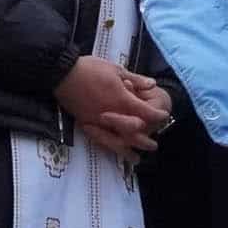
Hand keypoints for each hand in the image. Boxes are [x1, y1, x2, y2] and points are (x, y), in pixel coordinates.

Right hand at [57, 56, 171, 155]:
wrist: (63, 74)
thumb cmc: (90, 68)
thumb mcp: (116, 69)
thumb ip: (136, 79)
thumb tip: (152, 85)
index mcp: (122, 99)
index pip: (145, 113)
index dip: (157, 116)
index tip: (164, 117)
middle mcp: (112, 115)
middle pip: (133, 133)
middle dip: (145, 140)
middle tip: (153, 146)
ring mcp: (98, 121)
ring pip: (117, 141)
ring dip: (129, 150)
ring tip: (136, 159)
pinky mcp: (86, 123)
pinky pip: (101, 140)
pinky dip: (110, 147)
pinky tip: (114, 151)